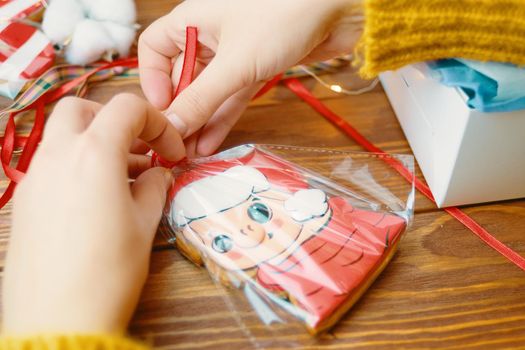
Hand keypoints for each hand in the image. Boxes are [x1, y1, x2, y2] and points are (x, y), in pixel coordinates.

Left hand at [2, 94, 184, 334]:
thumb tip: (159, 173)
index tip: (172, 153)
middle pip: (83, 110)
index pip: (128, 109)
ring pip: (62, 135)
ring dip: (95, 142)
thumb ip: (155, 187)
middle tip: (139, 149)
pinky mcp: (25, 200)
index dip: (158, 124)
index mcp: (94, 154)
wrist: (57, 319)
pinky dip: (77, 164)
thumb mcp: (144, 224)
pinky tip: (98, 197)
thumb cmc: (110, 270)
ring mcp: (35, 177)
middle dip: (114, 120)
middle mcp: (57, 155)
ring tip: (126, 176)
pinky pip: (51, 164)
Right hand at [139, 0, 362, 156]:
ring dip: (200, 121)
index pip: (154, 49)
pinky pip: (232, 96)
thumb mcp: (235, 63)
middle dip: (180, 110)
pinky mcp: (257, 67)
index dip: (152, 80)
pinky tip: (211, 143)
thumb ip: (201, 98)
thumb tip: (172, 126)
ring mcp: (234, 52)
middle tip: (176, 144)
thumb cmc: (282, 17)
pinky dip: (222, 117)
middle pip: (182, 75)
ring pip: (208, 90)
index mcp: (192, 20)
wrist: (338, 8)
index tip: (161, 111)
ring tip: (190, 152)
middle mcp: (209, 35)